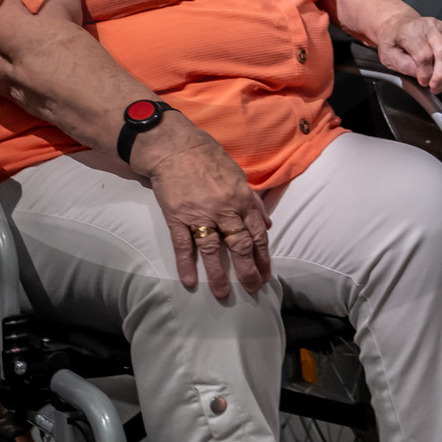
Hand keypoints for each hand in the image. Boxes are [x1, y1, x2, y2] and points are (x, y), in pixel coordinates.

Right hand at [139, 121, 271, 299]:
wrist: (175, 147)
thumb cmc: (208, 157)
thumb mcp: (238, 175)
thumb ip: (253, 200)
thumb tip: (267, 223)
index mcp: (241, 199)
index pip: (257, 234)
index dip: (263, 256)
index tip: (266, 273)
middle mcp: (224, 209)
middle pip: (240, 245)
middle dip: (248, 270)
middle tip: (252, 289)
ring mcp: (199, 214)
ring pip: (213, 250)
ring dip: (219, 274)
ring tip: (223, 294)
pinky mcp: (177, 216)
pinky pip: (183, 245)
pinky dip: (186, 264)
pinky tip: (189, 282)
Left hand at [373, 11, 441, 93]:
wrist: (400, 26)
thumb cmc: (394, 40)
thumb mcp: (388, 55)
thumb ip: (403, 66)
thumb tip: (422, 75)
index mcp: (411, 30)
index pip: (424, 55)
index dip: (424, 73)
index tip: (422, 82)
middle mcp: (429, 26)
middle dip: (441, 75)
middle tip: (434, 86)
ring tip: (438, 82)